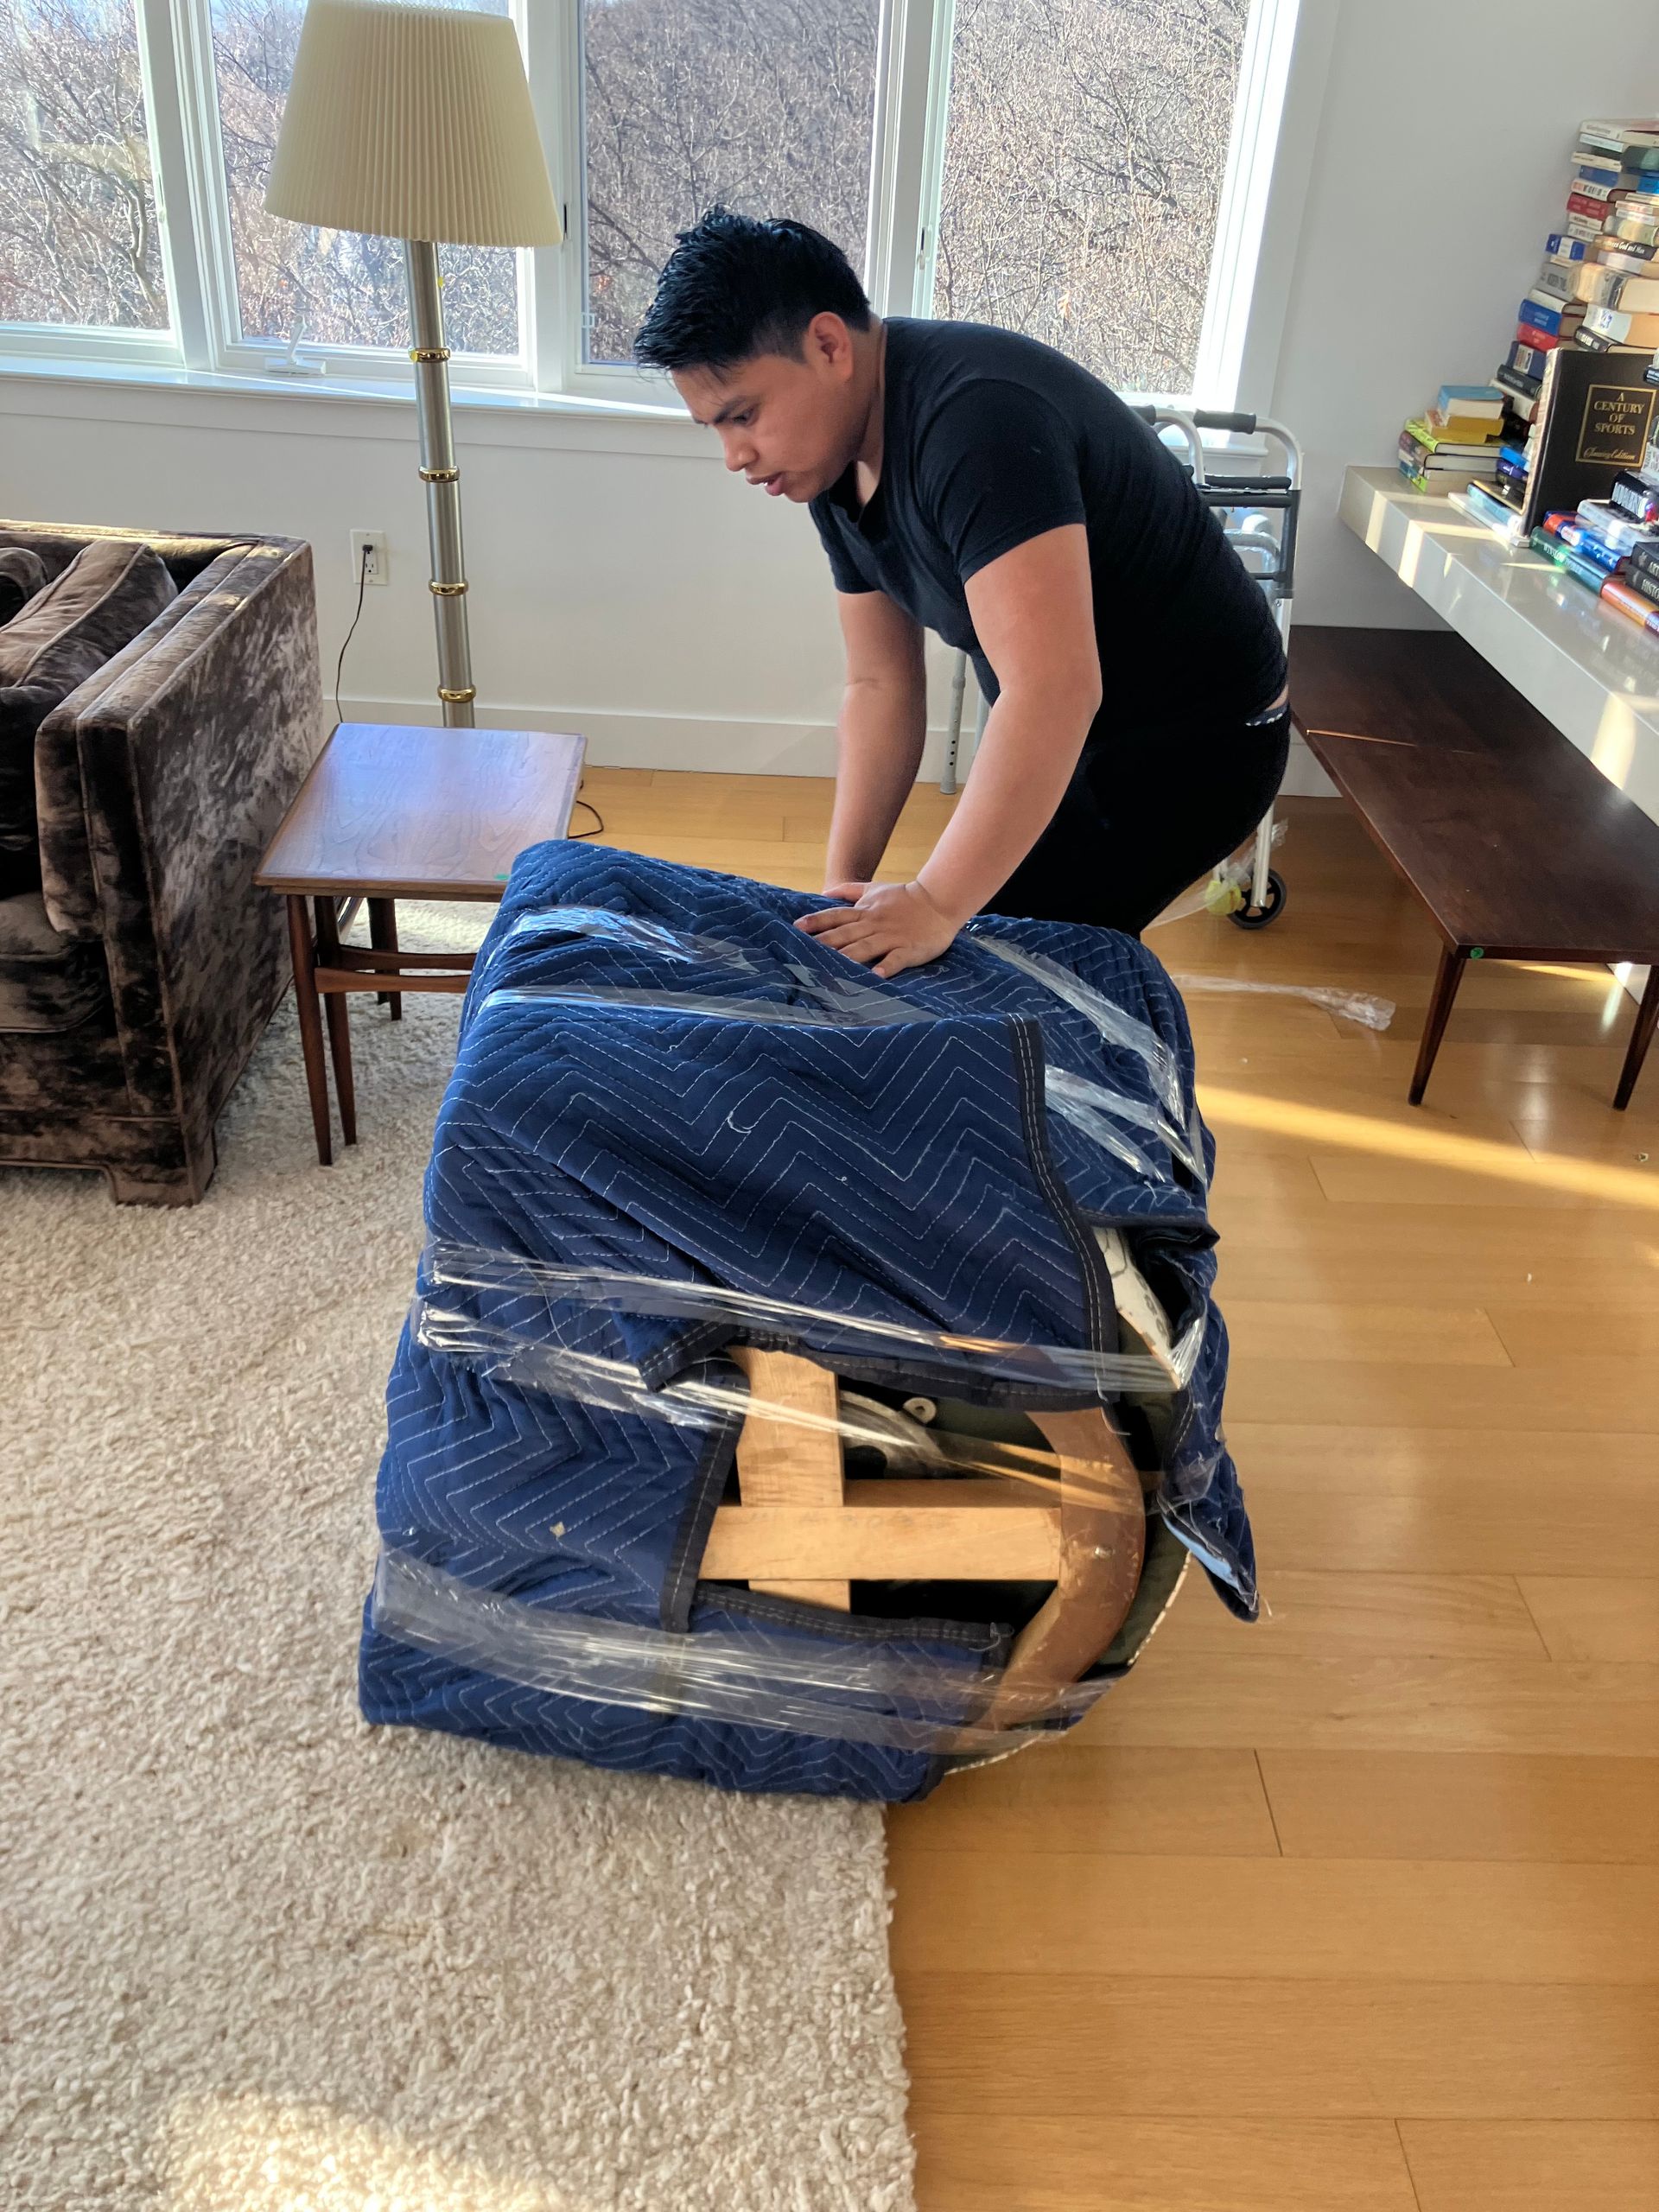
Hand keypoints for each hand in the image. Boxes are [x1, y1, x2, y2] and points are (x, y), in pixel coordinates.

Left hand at [794, 879, 964, 978]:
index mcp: (865, 911)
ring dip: (849, 956)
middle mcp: (874, 924)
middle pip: (846, 933)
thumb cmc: (905, 898)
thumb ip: (849, 890)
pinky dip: (887, 966)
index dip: (817, 921)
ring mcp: (891, 936)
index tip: (797, 928)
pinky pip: (896, 958)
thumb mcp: (875, 888)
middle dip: (825, 942)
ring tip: (831, 966)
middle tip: (804, 952)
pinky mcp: (909, 948)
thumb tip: (824, 891)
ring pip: (866, 946)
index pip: (836, 915)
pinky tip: (876, 975)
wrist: (939, 900)